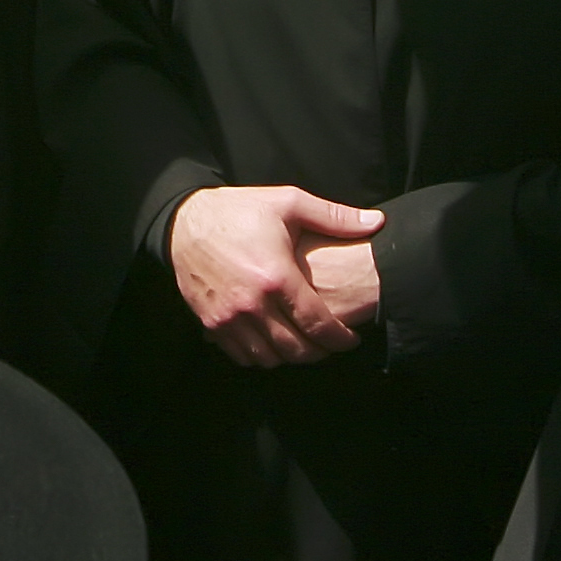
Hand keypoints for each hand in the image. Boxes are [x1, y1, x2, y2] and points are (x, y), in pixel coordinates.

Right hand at [168, 186, 385, 367]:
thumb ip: (334, 217)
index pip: (318, 325)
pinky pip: (242, 356)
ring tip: (304, 344)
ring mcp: (228, 317)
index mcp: (276, 276)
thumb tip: (377, 223)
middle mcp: (252, 303)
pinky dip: (262, 356)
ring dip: (291, 357)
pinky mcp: (210, 324)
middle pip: (297, 349)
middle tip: (331, 345)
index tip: (351, 339)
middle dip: (320, 352)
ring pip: (270, 358)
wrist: (184, 221)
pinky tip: (273, 343)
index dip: (340, 339)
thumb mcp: (288, 203)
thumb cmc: (239, 210)